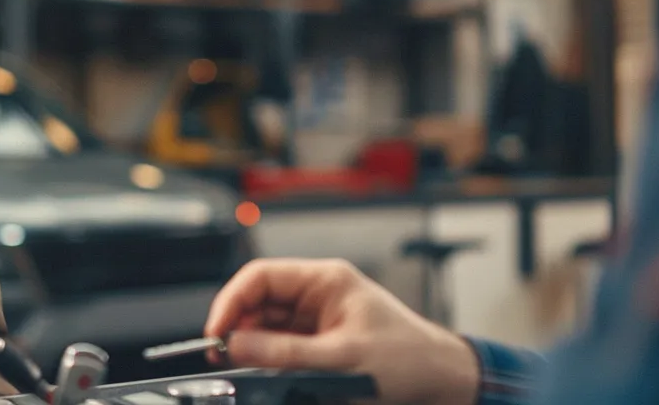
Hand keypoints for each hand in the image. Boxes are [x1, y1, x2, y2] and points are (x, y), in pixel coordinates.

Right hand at [204, 258, 480, 404]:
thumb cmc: (408, 359)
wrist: (441, 381)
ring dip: (253, 347)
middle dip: (238, 328)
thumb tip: (238, 345)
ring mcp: (318, 319)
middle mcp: (318, 294)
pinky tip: (268, 375)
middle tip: (224, 357)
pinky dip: (269, 361)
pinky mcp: (320, 344)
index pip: (261, 278)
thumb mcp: (344, 358)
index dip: (232, 302)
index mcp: (326, 280)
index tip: (217, 333)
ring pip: (266, 327)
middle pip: (259, 302)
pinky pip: (282, 347)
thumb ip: (287, 353)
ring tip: (246, 369)